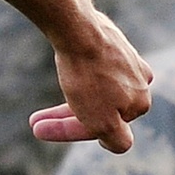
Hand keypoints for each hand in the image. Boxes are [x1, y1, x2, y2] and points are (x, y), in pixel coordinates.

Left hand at [28, 3, 153, 154]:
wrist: (78, 29)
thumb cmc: (88, 77)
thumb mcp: (103, 122)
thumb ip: (118, 140)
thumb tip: (119, 145)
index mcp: (140, 103)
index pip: (105, 130)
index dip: (70, 131)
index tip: (38, 129)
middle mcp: (141, 81)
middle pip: (100, 109)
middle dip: (65, 118)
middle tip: (34, 122)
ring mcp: (128, 60)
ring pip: (95, 89)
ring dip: (69, 99)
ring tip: (42, 105)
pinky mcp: (112, 42)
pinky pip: (94, 66)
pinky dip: (78, 74)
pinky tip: (66, 70)